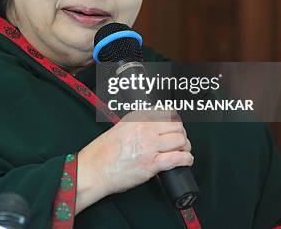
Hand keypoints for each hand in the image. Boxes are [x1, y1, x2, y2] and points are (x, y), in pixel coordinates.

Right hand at [75, 110, 192, 213]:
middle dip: (182, 134)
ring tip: (182, 151)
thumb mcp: (120, 128)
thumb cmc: (103, 153)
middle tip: (179, 141)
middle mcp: (144, 129)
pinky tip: (185, 161)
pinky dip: (186, 159)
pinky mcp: (152, 163)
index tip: (175, 126)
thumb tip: (154, 126)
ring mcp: (149, 146)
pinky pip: (178, 158)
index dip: (174, 120)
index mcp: (136, 118)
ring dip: (185, 147)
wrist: (94, 169)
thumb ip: (137, 125)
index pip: (165, 111)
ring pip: (181, 140)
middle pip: (177, 126)